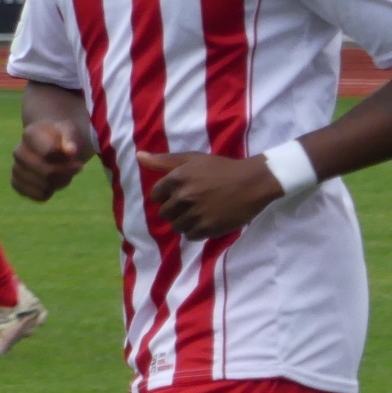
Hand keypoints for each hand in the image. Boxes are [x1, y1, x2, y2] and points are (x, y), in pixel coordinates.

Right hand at [12, 120, 86, 201]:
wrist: (52, 143)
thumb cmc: (62, 137)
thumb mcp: (70, 132)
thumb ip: (70, 139)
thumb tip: (71, 151)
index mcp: (30, 134)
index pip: (50, 152)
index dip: (65, 157)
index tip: (73, 152)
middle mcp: (19, 152)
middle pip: (47, 173)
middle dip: (67, 172)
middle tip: (78, 166)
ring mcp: (16, 168)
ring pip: (44, 186)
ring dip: (61, 182)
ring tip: (65, 172)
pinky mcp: (17, 184)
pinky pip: (38, 196)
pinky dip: (51, 191)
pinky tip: (54, 182)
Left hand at [138, 150, 283, 240]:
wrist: (252, 182)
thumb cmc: (222, 168)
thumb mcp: (193, 159)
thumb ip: (164, 160)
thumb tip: (139, 156)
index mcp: (177, 178)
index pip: (156, 196)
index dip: (167, 195)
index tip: (181, 193)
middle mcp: (183, 197)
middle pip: (165, 213)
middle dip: (175, 210)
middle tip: (192, 204)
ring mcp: (195, 214)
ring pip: (177, 226)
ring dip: (186, 221)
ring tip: (200, 213)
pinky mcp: (207, 228)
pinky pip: (190, 236)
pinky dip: (196, 230)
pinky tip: (207, 220)